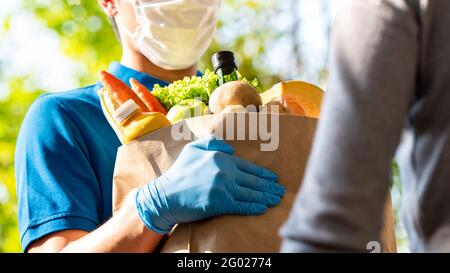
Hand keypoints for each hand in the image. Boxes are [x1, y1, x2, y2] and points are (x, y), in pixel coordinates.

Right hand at [135, 135, 285, 233]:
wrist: (165, 195)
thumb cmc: (179, 172)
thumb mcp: (193, 149)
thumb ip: (212, 143)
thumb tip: (231, 150)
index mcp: (221, 158)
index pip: (247, 167)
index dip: (263, 173)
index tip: (274, 178)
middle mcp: (225, 171)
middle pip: (253, 181)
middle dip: (269, 186)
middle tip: (281, 191)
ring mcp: (223, 188)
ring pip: (250, 193)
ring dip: (266, 197)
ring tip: (276, 200)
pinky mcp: (220, 203)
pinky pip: (241, 206)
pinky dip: (253, 207)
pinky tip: (263, 208)